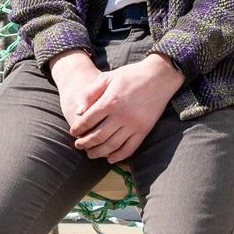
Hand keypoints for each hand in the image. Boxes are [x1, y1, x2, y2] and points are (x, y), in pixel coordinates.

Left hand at [56, 51, 183, 164]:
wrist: (160, 76)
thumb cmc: (131, 75)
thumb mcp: (107, 77)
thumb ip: (90, 93)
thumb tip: (78, 111)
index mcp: (110, 101)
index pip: (88, 121)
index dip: (78, 129)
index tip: (73, 133)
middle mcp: (121, 115)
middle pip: (97, 136)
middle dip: (85, 143)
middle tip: (78, 146)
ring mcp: (134, 124)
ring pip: (112, 145)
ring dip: (98, 152)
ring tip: (90, 154)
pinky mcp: (144, 130)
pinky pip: (130, 148)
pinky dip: (119, 156)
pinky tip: (110, 159)